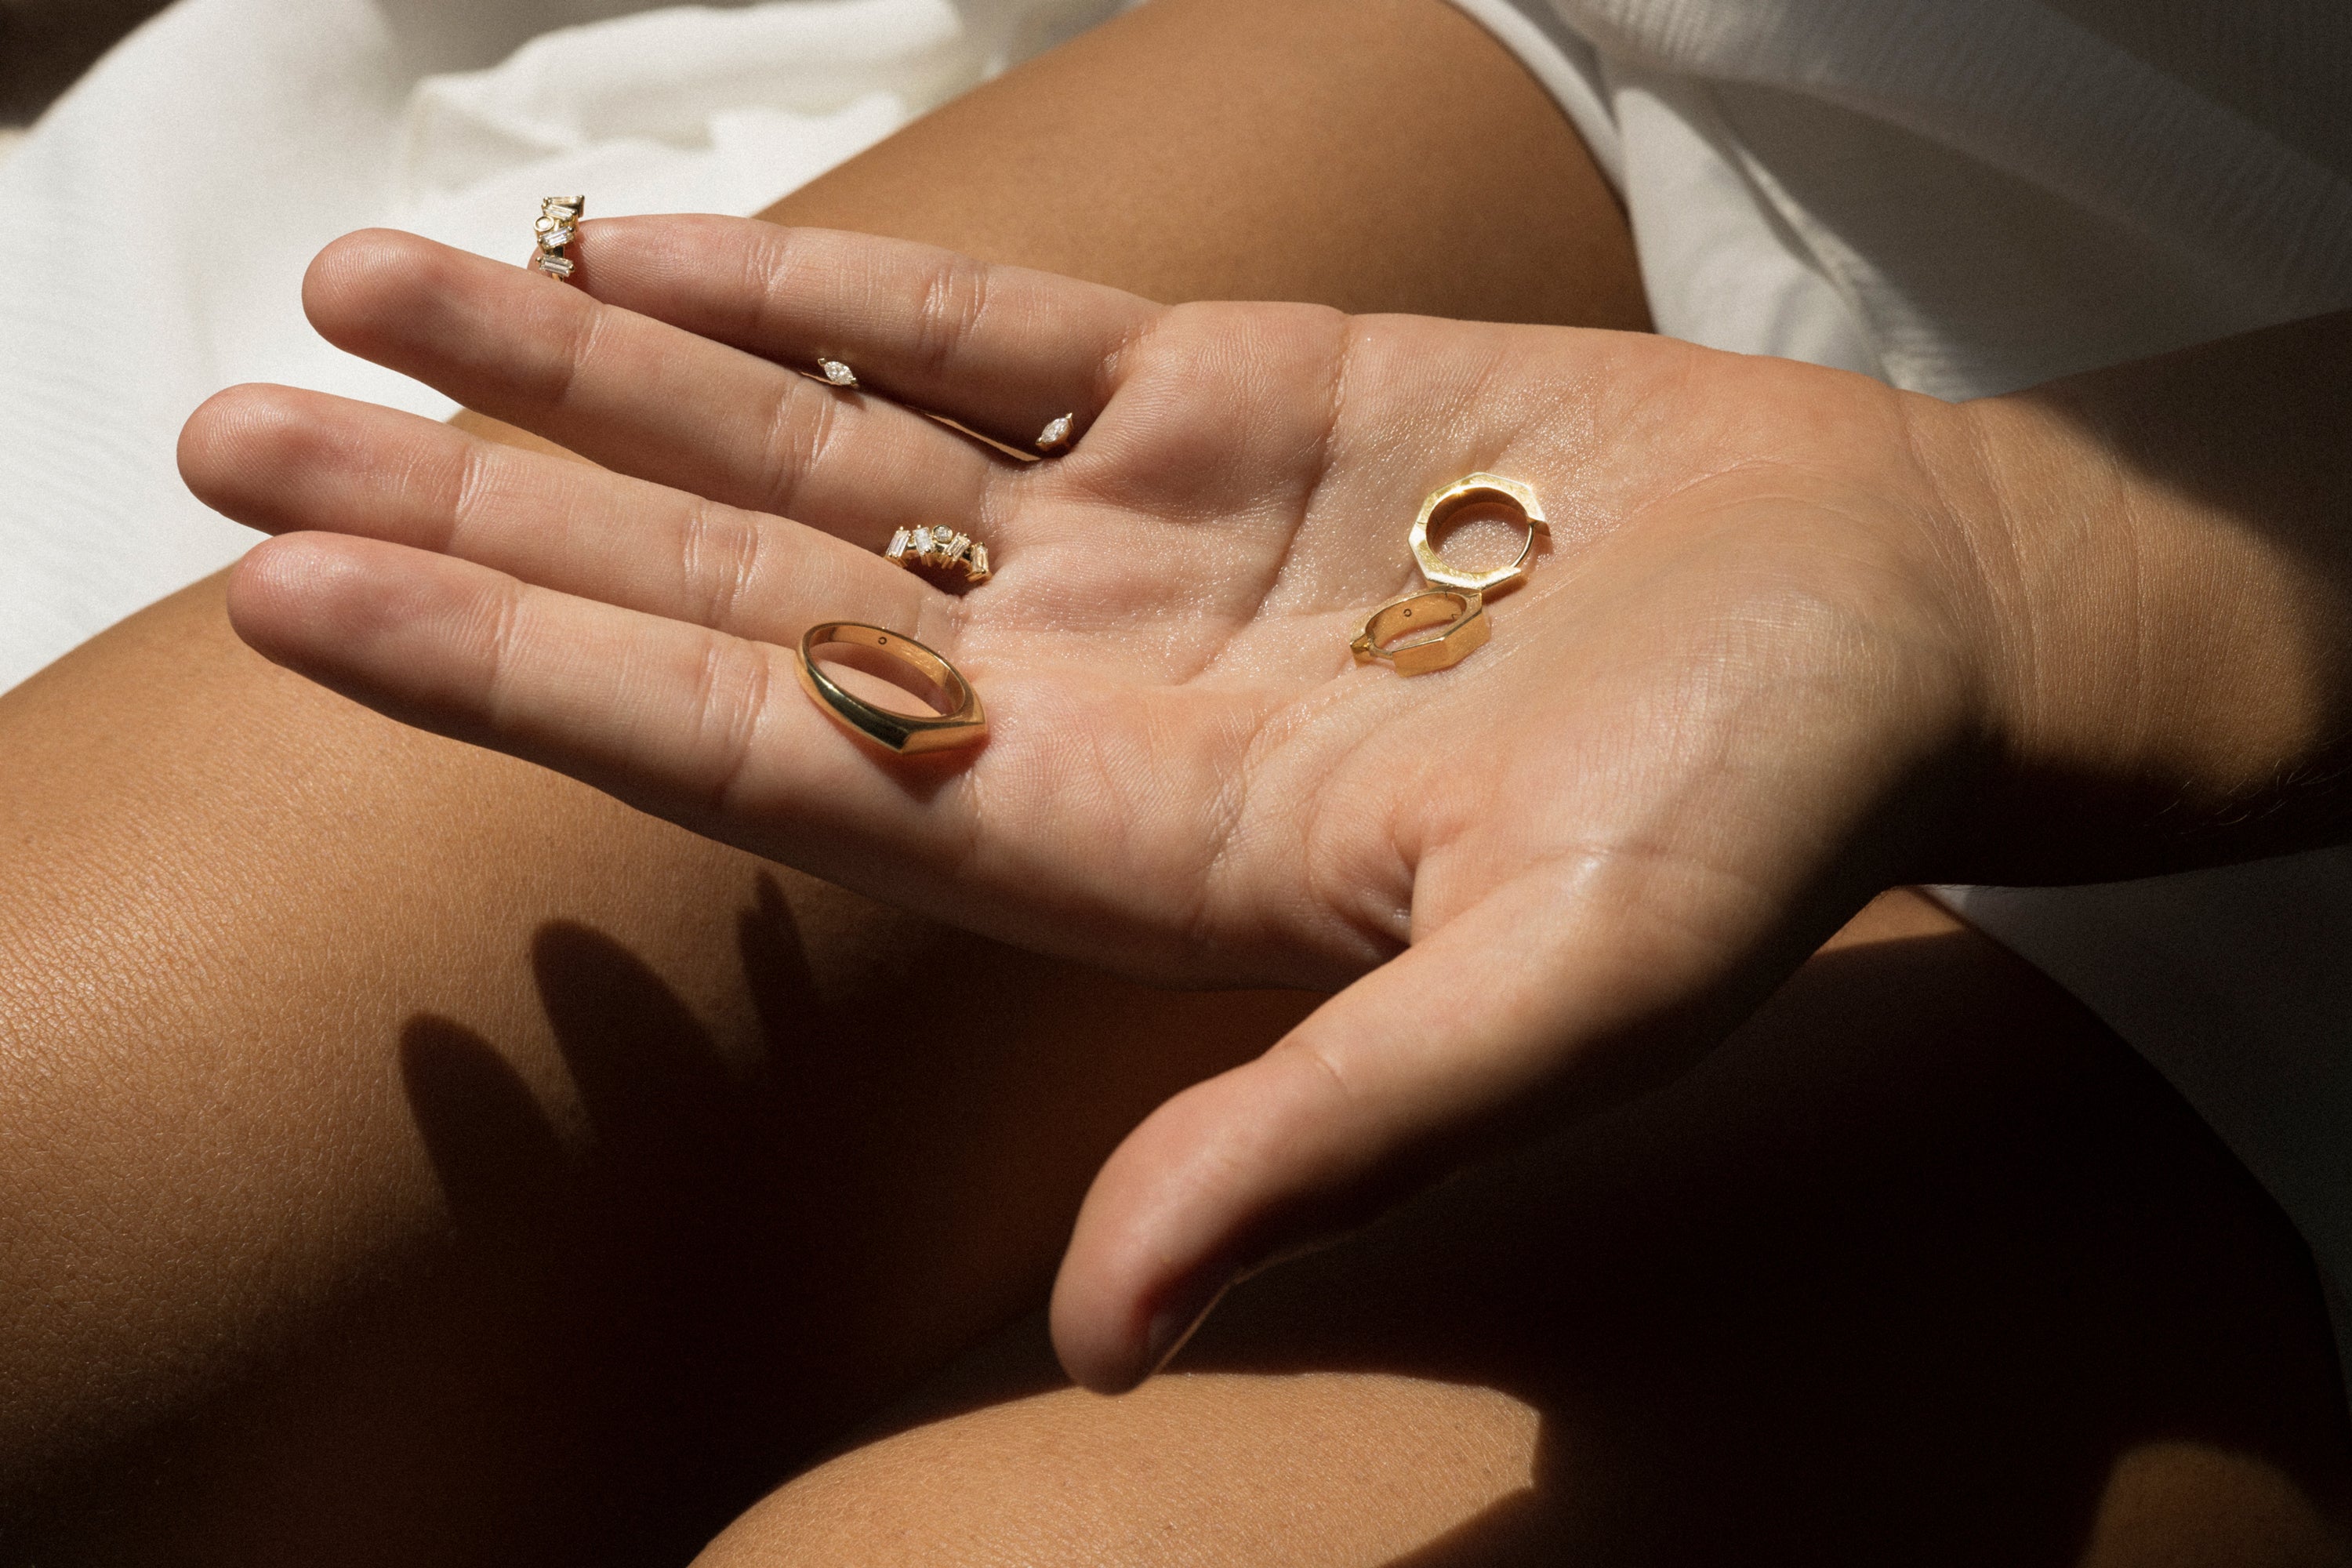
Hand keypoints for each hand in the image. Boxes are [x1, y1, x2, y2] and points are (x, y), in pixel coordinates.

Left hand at [180, 218, 2047, 1388]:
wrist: (1899, 614)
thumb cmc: (1769, 811)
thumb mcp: (1577, 989)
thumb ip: (1332, 1132)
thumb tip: (1109, 1333)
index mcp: (1121, 846)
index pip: (756, 757)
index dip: (524, 675)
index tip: (302, 591)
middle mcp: (1086, 690)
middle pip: (721, 593)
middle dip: (478, 510)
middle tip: (225, 424)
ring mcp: (1144, 534)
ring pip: (809, 445)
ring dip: (589, 373)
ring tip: (367, 285)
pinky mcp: (1231, 393)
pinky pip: (976, 328)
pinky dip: (813, 286)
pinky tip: (642, 245)